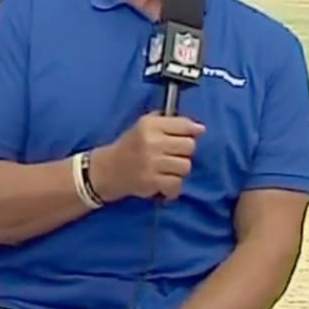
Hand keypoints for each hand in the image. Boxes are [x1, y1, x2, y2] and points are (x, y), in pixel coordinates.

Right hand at [90, 112, 205, 201]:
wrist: (108, 169)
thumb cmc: (132, 145)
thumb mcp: (145, 124)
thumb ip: (171, 122)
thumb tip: (200, 128)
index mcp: (150, 125)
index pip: (185, 125)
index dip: (191, 131)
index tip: (188, 136)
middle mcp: (151, 142)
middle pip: (189, 146)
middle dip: (184, 151)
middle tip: (172, 154)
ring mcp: (151, 163)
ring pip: (186, 166)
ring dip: (179, 169)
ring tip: (167, 169)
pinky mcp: (151, 182)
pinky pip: (177, 184)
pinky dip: (173, 186)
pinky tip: (164, 182)